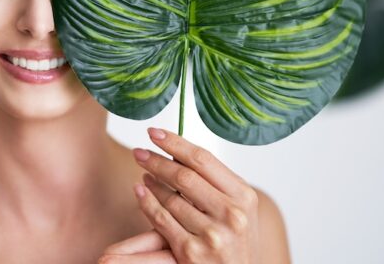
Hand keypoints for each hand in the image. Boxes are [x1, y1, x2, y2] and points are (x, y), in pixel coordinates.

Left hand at [104, 128, 259, 262]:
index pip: (203, 159)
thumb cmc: (237, 241)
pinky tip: (140, 191)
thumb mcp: (239, 209)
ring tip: (143, 172)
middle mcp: (231, 214)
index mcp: (244, 196)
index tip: (155, 133)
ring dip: (151, 181)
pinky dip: (146, 202)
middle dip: (156, 160)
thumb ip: (216, 183)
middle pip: (184, 176)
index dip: (175, 142)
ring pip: (170, 198)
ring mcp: (211, 235)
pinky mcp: (191, 253)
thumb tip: (178, 150)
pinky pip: (161, 220)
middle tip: (139, 151)